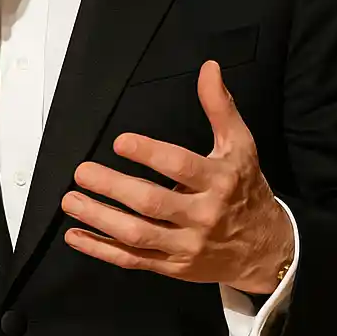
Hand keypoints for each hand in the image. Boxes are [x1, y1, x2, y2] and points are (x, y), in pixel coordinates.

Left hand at [60, 60, 293, 293]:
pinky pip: (133, 260)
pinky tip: (76, 235)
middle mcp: (202, 215)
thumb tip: (209, 68)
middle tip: (82, 171)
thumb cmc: (246, 189)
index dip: (150, 154)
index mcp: (219, 181)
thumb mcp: (240, 146)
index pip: (181, 167)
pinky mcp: (174, 266)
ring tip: (71, 200)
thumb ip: (220, 107)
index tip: (120, 142)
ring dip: (100, 219)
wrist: (265, 249)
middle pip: (152, 203)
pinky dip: (102, 250)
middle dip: (114, 187)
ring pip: (138, 235)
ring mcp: (186, 245)